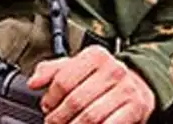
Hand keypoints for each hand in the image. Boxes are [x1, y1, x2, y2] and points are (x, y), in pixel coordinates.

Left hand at [27, 45, 154, 123]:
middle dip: (59, 117)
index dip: (50, 98)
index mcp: (95, 56)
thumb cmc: (102, 77)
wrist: (139, 84)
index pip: (64, 79)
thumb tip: (34, 82)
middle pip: (75, 100)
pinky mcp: (135, 108)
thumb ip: (52, 71)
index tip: (46, 107)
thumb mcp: (77, 67)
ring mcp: (126, 89)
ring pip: (90, 116)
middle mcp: (112, 70)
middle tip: (53, 123)